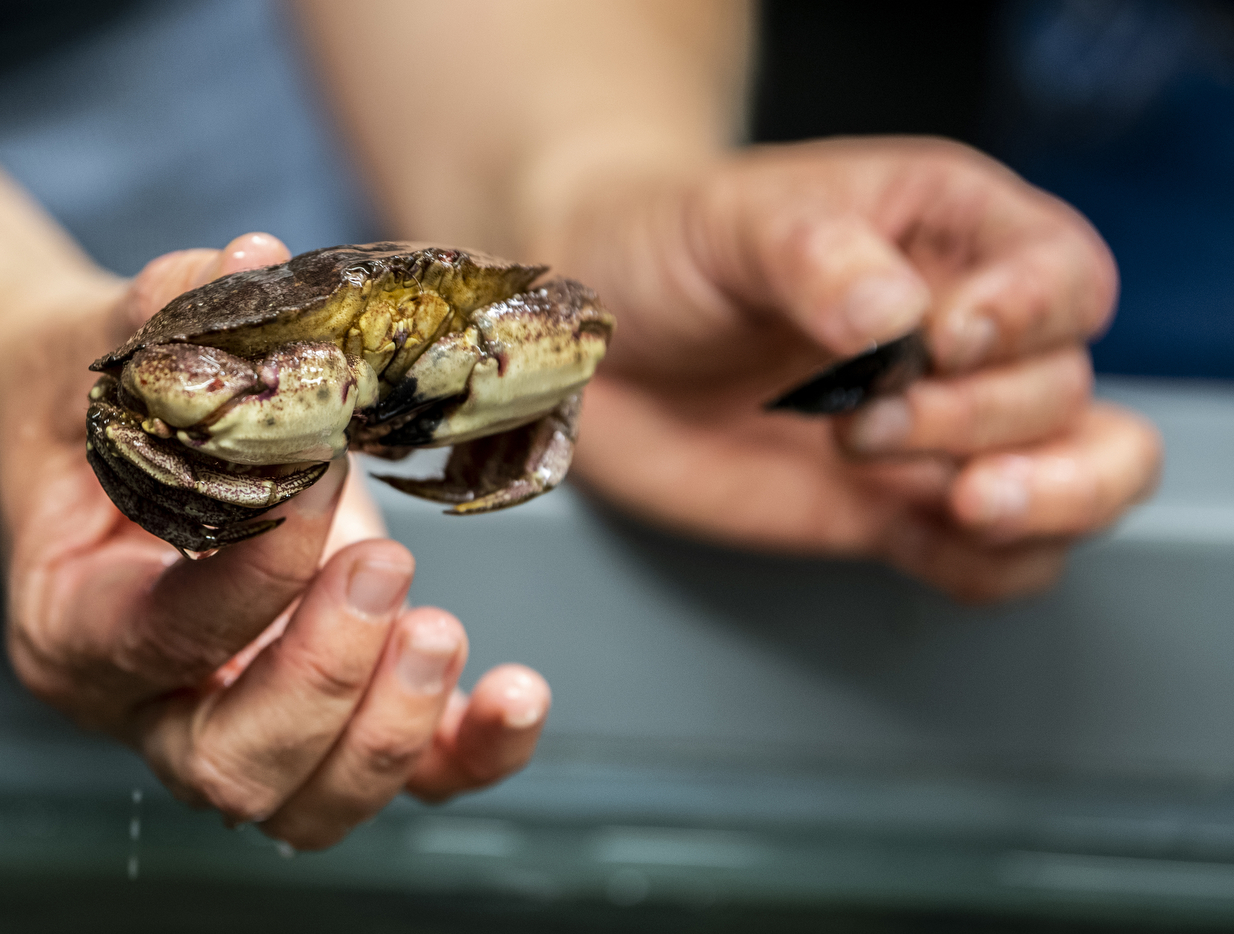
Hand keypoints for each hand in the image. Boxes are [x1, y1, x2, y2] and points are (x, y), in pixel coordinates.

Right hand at [0, 234, 549, 846]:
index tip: (315, 475)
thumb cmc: (90, 409)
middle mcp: (150, 708)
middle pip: (232, 763)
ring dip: (390, 727)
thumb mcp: (101, 351)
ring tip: (441, 627)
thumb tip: (256, 262)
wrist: (95, 449)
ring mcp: (237, 728)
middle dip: (324, 675)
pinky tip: (516, 692)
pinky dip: (469, 753)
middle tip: (387, 569)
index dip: (245, 577)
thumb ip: (168, 313)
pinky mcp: (326, 723)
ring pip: (309, 804)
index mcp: (75, 628)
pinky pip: (402, 782)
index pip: (156, 642)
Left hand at [532, 138, 1161, 600]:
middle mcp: (964, 335)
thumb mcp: (729, 221)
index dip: (1030, 316)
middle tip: (872, 423)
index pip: (1064, 276)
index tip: (942, 340)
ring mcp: (936, 430)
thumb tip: (899, 317)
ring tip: (961, 503)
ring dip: (1047, 503)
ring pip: (1077, 475)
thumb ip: (813, 255)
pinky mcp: (894, 511)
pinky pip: (998, 558)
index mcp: (949, 234)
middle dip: (987, 417)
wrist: (592, 345)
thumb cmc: (665, 247)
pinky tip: (937, 542)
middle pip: (1064, 386)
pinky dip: (997, 567)